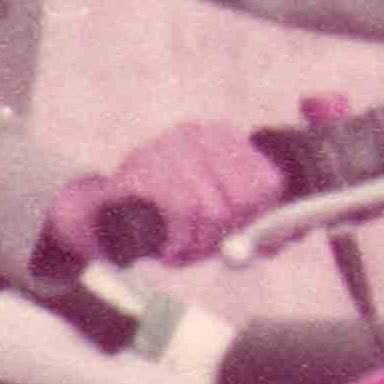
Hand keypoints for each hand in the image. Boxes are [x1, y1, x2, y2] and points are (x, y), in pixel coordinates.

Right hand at [44, 120, 287, 266]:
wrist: (104, 217)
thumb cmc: (168, 217)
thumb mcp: (216, 215)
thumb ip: (252, 225)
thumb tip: (278, 240)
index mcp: (223, 138)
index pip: (268, 183)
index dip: (262, 222)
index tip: (244, 242)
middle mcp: (199, 133)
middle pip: (245, 199)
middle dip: (228, 235)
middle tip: (206, 248)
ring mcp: (170, 146)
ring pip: (214, 212)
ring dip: (199, 246)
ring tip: (182, 249)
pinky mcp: (147, 166)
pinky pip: (184, 214)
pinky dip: (180, 243)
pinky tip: (169, 249)